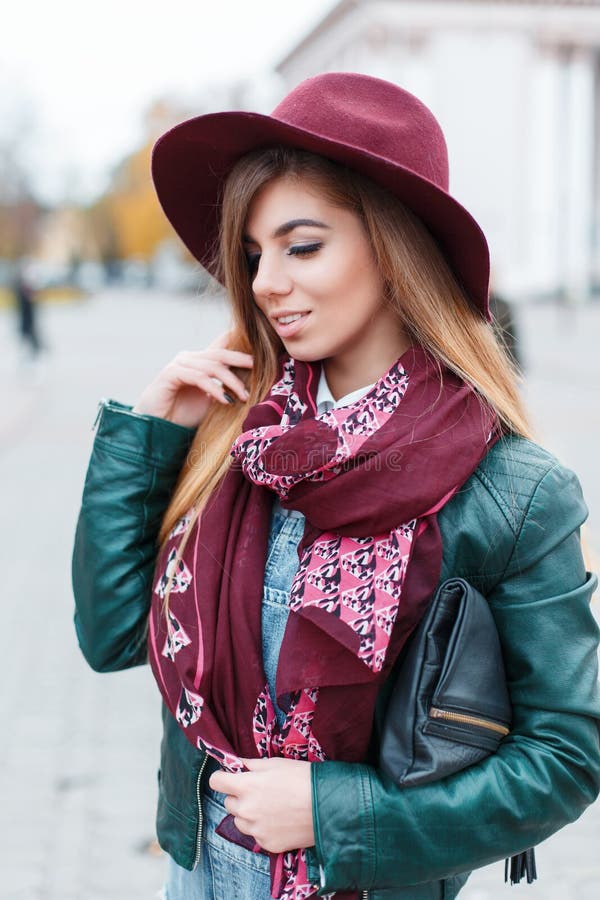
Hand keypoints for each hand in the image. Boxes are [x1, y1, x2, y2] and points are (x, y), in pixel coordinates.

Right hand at [132, 330, 253, 427]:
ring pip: (212, 365)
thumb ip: (229, 390)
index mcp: (201, 362)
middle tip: (260, 369)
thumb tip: (255, 387)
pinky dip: (214, 388)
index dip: (241, 345)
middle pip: (221, 353)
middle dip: (242, 360)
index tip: (262, 351)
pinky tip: (225, 400)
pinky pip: (198, 376)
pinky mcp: (171, 374)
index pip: (223, 347)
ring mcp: (180, 364)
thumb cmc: (186, 416)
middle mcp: (190, 358)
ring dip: (231, 381)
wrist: (158, 428)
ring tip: (243, 396)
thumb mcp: (213, 401)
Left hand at [208, 757, 313, 853]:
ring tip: (270, 807)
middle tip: (258, 791)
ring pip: (239, 821)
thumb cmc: (302, 778)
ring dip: (247, 814)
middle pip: (228, 803)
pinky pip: (256, 835)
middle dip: (238, 796)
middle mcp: (246, 810)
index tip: (229, 776)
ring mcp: (256, 830)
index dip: (222, 777)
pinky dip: (262, 828)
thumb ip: (252, 765)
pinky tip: (279, 820)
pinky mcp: (267, 845)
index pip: (216, 781)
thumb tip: (238, 765)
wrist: (327, 806)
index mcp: (246, 787)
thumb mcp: (276, 763)